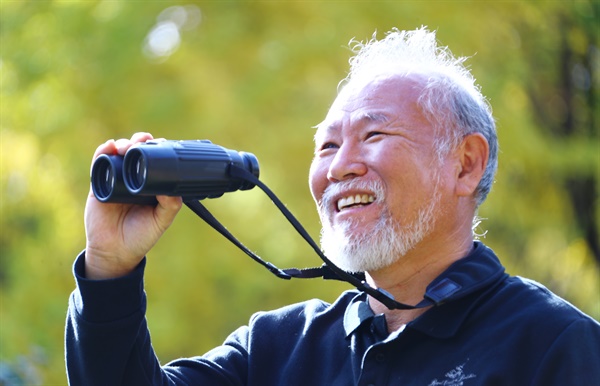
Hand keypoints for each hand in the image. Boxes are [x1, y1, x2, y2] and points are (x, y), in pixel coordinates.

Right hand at [84, 132, 182, 279]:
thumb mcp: (161, 221)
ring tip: (126, 147)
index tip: (161, 143)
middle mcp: (133, 178)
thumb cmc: (141, 236)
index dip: (157, 148)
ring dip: (123, 144)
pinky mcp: (98, 184)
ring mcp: (115, 179)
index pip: (155, 160)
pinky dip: (102, 152)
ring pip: (119, 154)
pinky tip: (109, 147)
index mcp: (151, 184)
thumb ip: (170, 205)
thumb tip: (173, 187)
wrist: (115, 252)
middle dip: (140, 141)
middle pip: (137, 152)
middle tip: (143, 141)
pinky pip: (99, 164)